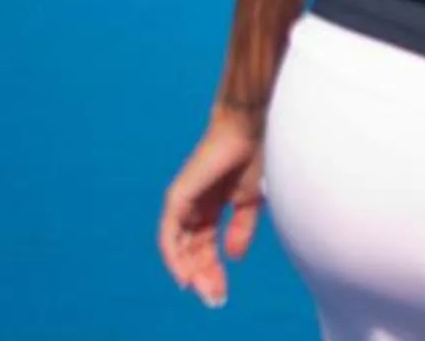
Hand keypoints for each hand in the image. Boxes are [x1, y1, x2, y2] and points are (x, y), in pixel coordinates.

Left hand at [158, 107, 266, 309]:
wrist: (250, 126)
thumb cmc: (255, 154)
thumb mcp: (251, 199)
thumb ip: (242, 227)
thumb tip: (234, 257)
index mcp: (211, 207)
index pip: (206, 245)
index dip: (213, 269)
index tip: (220, 292)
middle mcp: (193, 207)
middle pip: (192, 250)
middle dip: (203, 276)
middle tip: (215, 299)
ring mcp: (183, 202)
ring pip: (179, 247)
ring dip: (189, 271)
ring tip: (202, 291)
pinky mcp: (178, 197)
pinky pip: (170, 235)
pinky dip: (174, 257)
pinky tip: (183, 275)